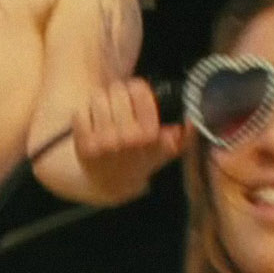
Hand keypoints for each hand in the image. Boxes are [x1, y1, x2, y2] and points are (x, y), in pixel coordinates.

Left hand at [72, 77, 183, 203]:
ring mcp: (104, 141)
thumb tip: (193, 121)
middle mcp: (127, 137)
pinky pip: (80, 111)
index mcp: (149, 134)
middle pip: (117, 91)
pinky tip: (92, 122)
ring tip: (106, 111)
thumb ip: (181, 136)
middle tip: (118, 102)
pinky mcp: (83, 143)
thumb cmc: (139, 161)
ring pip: (98, 98)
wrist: (110, 184)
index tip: (135, 93)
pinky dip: (85, 112)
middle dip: (118, 93)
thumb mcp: (165, 150)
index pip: (139, 90)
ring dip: (101, 101)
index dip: (136, 88)